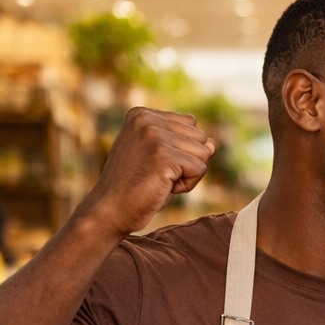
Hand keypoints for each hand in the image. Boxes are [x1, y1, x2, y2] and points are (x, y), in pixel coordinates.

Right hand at [77, 107, 214, 236]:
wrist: (111, 210)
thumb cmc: (137, 186)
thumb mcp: (162, 157)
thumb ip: (187, 144)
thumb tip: (213, 145)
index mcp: (142, 114)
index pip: (191, 124)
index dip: (182, 150)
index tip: (156, 163)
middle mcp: (147, 120)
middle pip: (200, 137)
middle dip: (188, 161)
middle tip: (158, 174)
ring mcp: (154, 136)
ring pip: (204, 153)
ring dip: (188, 174)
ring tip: (160, 181)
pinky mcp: (163, 155)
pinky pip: (200, 168)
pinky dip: (187, 185)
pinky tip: (164, 188)